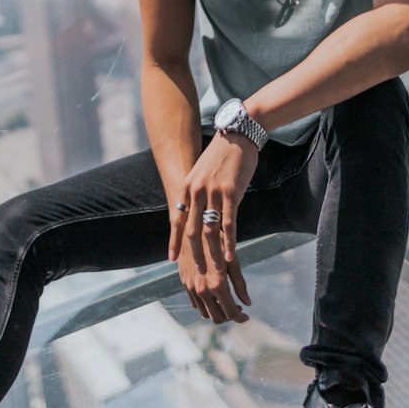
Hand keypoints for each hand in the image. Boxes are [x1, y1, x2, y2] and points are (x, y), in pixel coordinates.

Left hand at [169, 131, 259, 269]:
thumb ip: (197, 192)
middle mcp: (196, 191)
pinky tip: (230, 257)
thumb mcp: (202, 173)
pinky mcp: (230, 193)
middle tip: (195, 272)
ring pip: (209, 230)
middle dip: (192, 253)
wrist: (237, 135)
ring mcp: (212, 192)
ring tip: (214, 271)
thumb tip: (196, 212)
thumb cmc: (221, 155)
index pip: (178, 220)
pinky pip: (228, 223)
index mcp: (187, 187)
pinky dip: (229, 243)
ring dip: (212, 254)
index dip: (174, 241)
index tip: (171, 259)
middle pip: (191, 230)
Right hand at [176, 238, 250, 324]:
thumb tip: (247, 303)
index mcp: (217, 285)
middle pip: (217, 318)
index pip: (231, 313)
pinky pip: (195, 303)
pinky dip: (205, 305)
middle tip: (237, 308)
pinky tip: (213, 295)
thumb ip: (240, 285)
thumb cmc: (218, 242)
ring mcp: (191, 288)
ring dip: (217, 312)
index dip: (240, 317)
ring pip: (204, 313)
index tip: (246, 315)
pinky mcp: (184, 283)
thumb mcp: (233, 261)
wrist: (194, 228)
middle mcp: (202, 290)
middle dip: (229, 316)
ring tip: (226, 302)